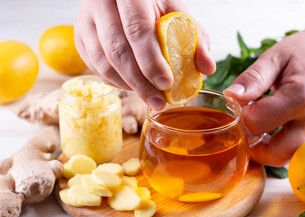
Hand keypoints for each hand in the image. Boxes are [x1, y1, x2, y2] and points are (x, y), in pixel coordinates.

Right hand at [74, 0, 214, 109]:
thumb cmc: (153, 6)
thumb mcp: (177, 13)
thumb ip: (195, 38)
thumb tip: (207, 68)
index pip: (137, 30)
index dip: (151, 61)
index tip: (166, 83)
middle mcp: (102, 3)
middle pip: (117, 51)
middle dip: (140, 82)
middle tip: (158, 101)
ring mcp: (86, 20)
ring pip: (103, 62)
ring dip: (128, 85)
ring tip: (149, 96)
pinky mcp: (79, 36)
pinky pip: (95, 67)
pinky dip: (115, 82)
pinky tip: (132, 85)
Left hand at [224, 0, 304, 165]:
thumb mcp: (274, 57)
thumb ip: (252, 79)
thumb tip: (230, 97)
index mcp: (301, 97)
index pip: (258, 123)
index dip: (241, 116)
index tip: (238, 104)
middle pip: (276, 154)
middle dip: (252, 146)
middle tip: (242, 126)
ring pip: (286, 157)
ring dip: (265, 150)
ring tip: (255, 126)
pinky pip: (294, 150)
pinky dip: (277, 145)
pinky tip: (269, 126)